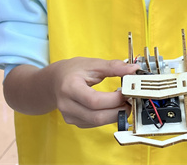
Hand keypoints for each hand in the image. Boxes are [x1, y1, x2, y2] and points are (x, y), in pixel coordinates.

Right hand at [4, 58, 139, 127]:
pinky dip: (106, 117)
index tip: (127, 92)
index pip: (93, 100)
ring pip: (96, 122)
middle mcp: (67, 105)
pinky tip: (113, 107)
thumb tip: (133, 69)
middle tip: (130, 100)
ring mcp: (69, 116)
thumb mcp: (92, 63)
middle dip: (117, 110)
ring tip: (123, 102)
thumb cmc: (72, 70)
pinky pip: (93, 123)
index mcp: (70, 87)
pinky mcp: (73, 121)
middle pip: (96, 116)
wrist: (53, 81)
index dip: (113, 99)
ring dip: (114, 115)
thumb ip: (113, 67)